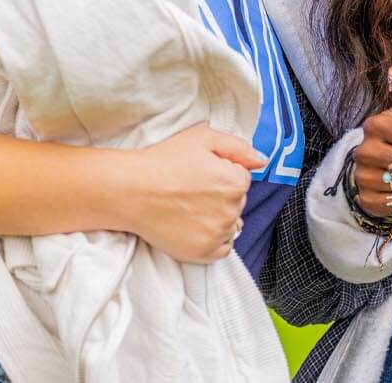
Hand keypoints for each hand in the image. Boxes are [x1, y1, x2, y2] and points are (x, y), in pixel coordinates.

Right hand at [125, 122, 264, 262]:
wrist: (129, 190)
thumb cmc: (163, 160)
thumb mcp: (202, 137)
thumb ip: (238, 147)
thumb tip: (262, 161)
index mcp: (235, 181)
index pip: (243, 178)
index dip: (222, 172)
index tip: (200, 172)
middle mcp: (230, 211)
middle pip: (237, 202)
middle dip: (221, 195)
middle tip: (192, 188)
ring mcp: (217, 235)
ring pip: (231, 224)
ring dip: (218, 217)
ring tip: (190, 207)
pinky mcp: (202, 253)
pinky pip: (223, 248)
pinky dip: (214, 239)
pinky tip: (195, 225)